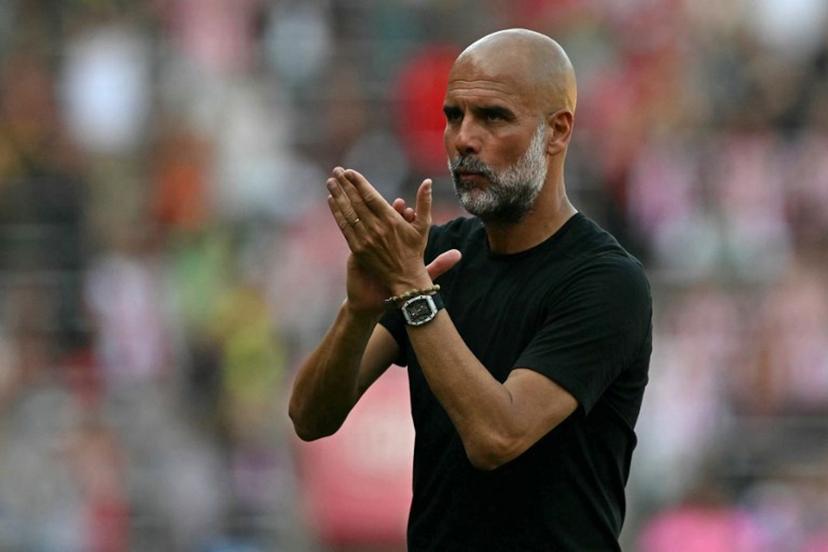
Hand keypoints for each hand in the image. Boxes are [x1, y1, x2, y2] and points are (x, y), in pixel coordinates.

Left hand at [327, 167, 459, 311]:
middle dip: (345, 185)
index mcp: (391, 220)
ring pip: (348, 213)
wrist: (404, 279)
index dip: (359, 183)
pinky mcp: (357, 249)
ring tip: (330, 182)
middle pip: (356, 202)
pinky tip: (331, 201)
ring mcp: (365, 239)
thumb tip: (427, 181)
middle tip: (336, 171)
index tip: (350, 172)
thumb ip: (424, 202)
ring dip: (338, 196)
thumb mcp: (423, 226)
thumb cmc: (415, 251)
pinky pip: (344, 227)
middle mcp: (376, 228)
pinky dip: (337, 213)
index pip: (371, 196)